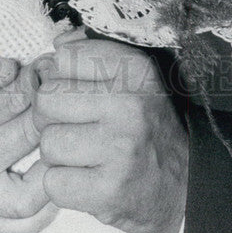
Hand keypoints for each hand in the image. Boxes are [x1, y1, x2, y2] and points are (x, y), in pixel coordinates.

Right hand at [0, 51, 52, 232]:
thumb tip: (11, 69)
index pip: (14, 99)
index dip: (34, 77)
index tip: (39, 67)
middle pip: (28, 136)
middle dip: (49, 108)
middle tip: (55, 92)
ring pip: (30, 192)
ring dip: (53, 162)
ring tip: (58, 136)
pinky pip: (13, 228)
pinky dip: (40, 215)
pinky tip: (52, 185)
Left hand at [31, 38, 187, 232]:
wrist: (185, 185)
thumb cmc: (146, 128)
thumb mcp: (132, 79)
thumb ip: (91, 54)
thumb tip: (57, 42)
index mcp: (134, 70)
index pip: (64, 58)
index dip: (64, 80)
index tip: (81, 95)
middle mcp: (129, 104)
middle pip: (46, 100)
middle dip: (52, 118)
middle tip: (77, 129)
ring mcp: (120, 148)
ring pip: (48, 143)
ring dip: (59, 156)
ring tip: (85, 156)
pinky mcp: (110, 191)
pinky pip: (53, 182)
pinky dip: (64, 186)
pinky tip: (86, 181)